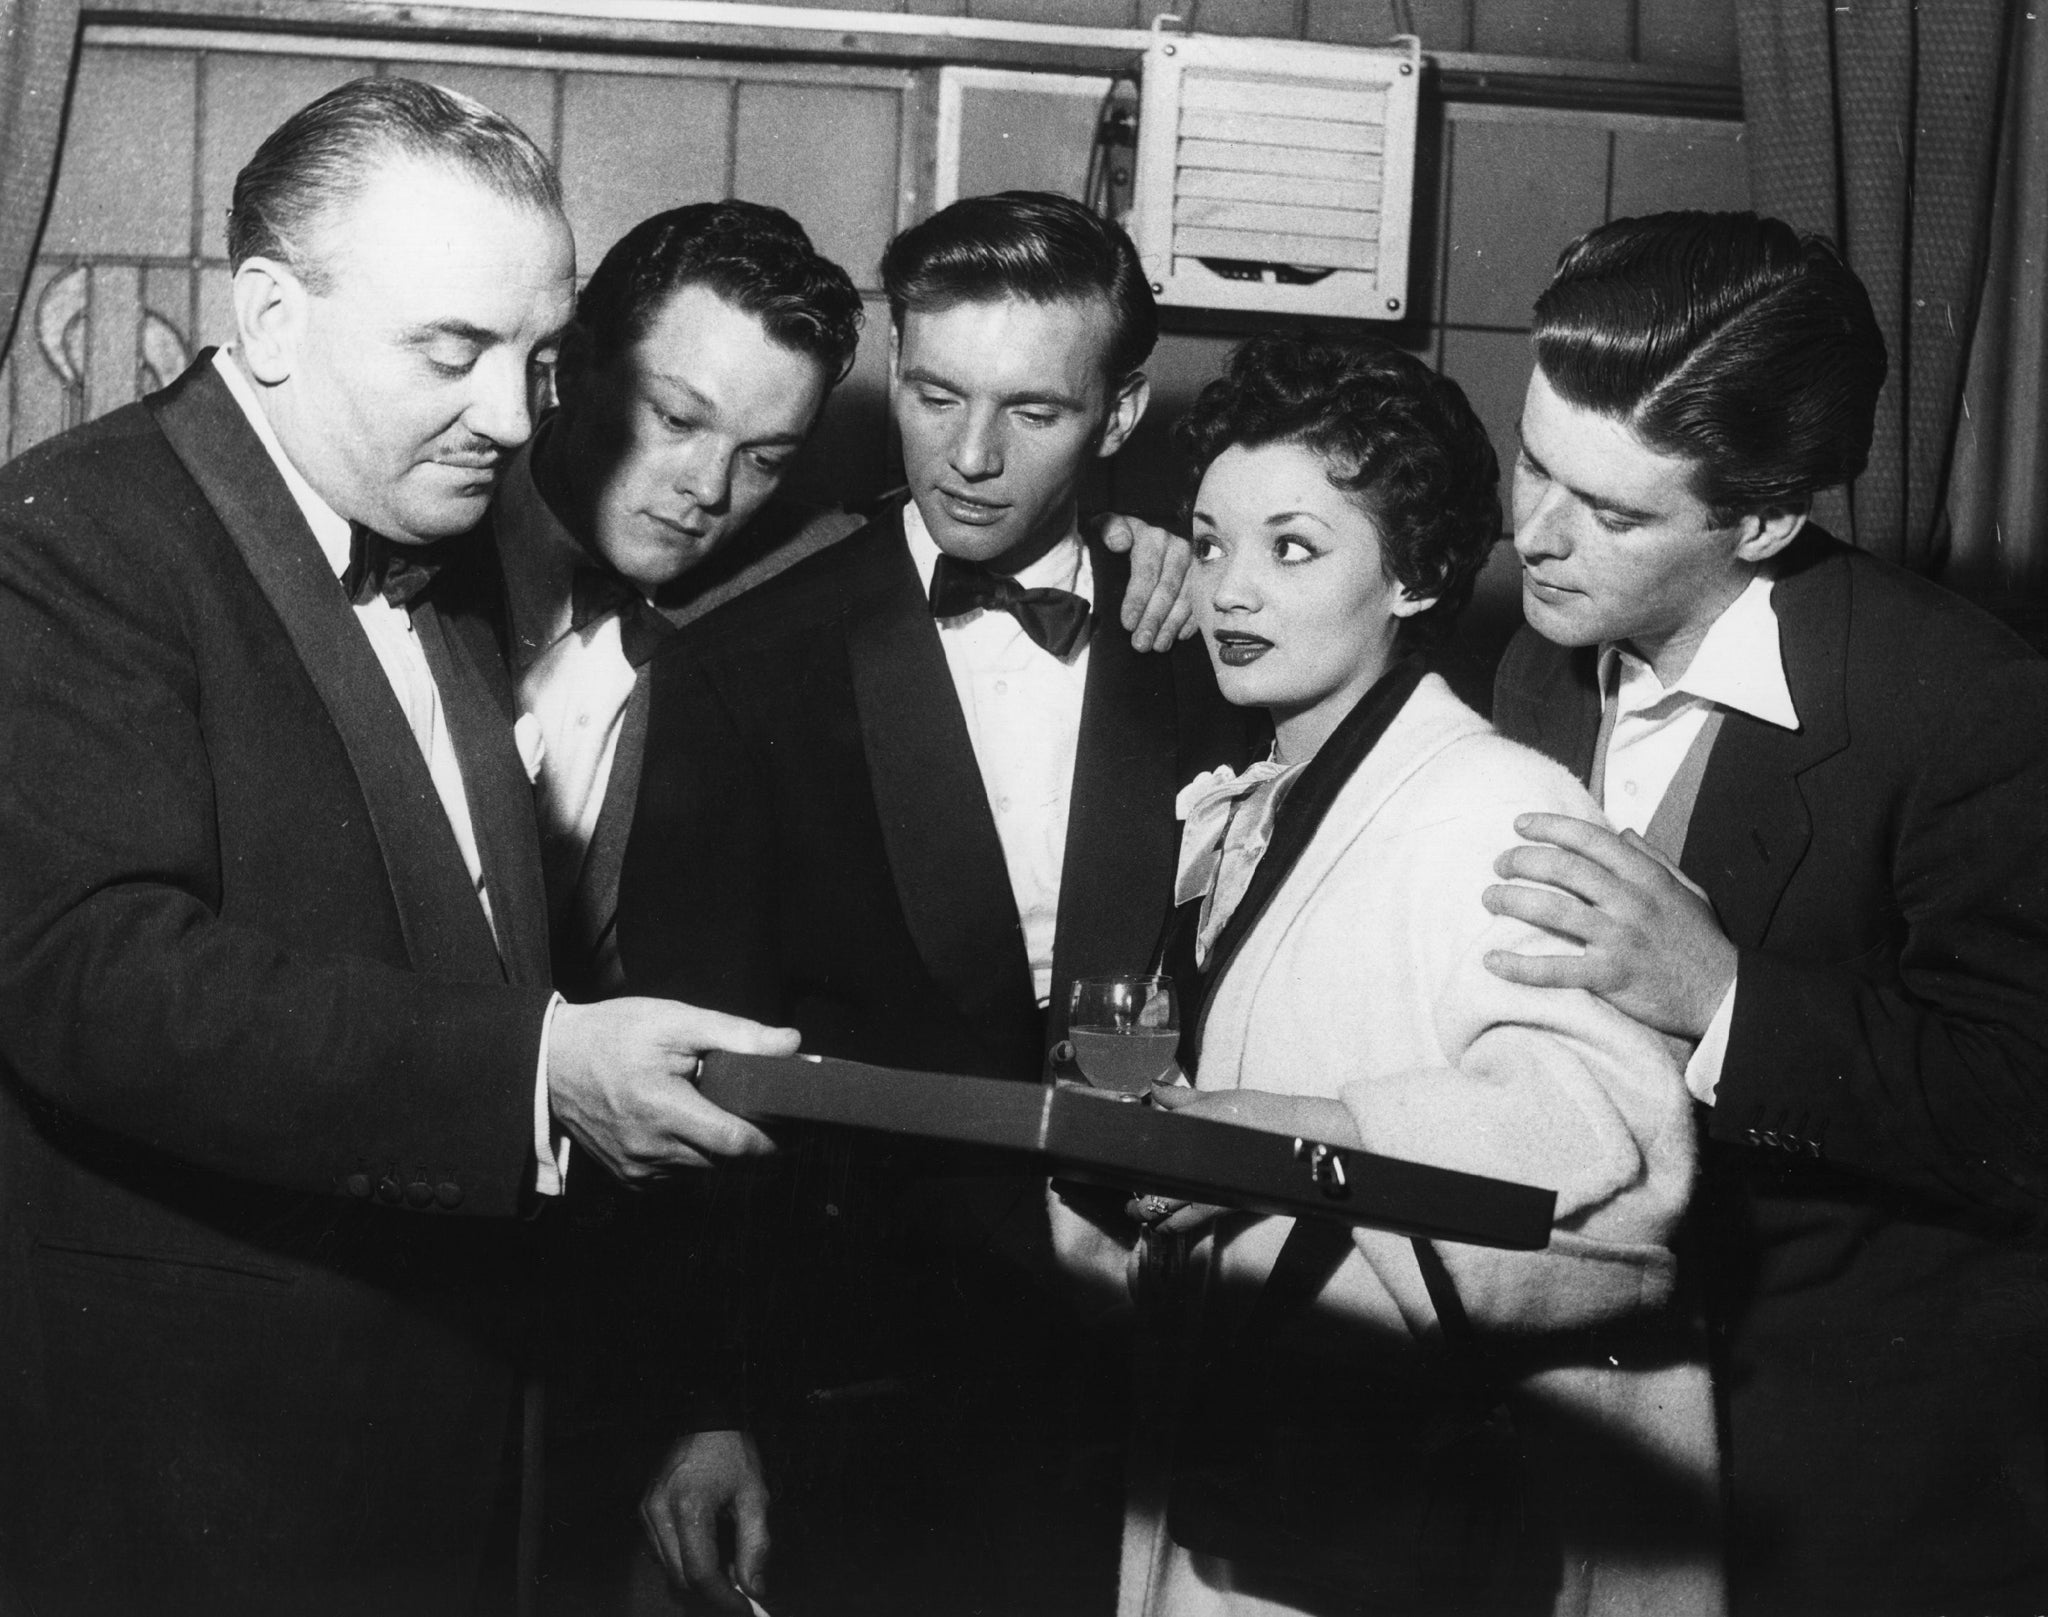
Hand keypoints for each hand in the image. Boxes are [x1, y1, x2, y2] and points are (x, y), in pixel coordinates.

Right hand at [548, 997, 795, 1179]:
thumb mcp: (676, 1021)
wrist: (551, 1062)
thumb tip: (793, 1044)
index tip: (794, 1126)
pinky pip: (678, 1177)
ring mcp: (636, 1169)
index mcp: (662, 1109)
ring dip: (722, 1151)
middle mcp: (649, 1149)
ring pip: (704, 1172)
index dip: (773, 1140)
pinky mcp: (627, 1178)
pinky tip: (690, 1128)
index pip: (735, 1143)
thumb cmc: (615, 1034)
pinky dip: (693, 1158)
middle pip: (725, 1163)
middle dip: (753, 1144)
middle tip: (769, 1116)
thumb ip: (738, 1034)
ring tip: (725, 1114)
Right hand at [640, 1428, 770, 1613]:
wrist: (704, 1417)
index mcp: (690, 1507)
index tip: (745, 1607)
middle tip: (739, 1584)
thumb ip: (756, 1545)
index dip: (724, 1598)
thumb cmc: (732, 1452)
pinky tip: (706, 1546)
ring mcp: (648, 1511)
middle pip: (681, 1577)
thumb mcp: (754, 1495)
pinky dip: (684, 1559)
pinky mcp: (644, 1509)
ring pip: (669, 1568)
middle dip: (712, 1589)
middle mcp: (660, 1512)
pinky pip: (661, 1551)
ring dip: (697, 1576)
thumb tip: (754, 1589)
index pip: (701, 1573)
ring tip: (726, 1561)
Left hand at [1093, 511, 1195, 650]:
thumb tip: (1118, 542)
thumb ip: (1109, 529)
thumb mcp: (1109, 525)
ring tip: (1157, 646)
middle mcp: (1177, 548)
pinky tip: (1179, 637)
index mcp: (1152, 537)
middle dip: (1153, 620)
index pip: (1146, 572)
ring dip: (1171, 625)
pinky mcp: (1204, 577)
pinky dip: (1191, 621)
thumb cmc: (1120, 534)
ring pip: (1185, 598)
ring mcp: (1195, 563)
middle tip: (1141, 644)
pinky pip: (1200, 601)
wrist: (1144, 532)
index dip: (1137, 599)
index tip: (1127, 623)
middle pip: (1167, 590)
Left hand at [1137, 1082, 1362, 1235]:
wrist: (1299, 1138)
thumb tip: (1153, 1089)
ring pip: (1163, 1210)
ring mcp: (1207, 1187)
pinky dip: (1171, 1224)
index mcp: (1190, 1127)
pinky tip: (1164, 1222)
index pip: (1147, 1143)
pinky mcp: (1222, 1206)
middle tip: (1125, 1193)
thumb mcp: (1219, 1098)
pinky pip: (1187, 1222)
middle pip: (1149, 1184)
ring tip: (1138, 1210)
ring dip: (1148, 1212)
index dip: (1127, 1156)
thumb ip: (1181, 1097)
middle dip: (1133, 1191)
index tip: (1118, 1159)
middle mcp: (1194, 1162)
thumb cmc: (1259, 1113)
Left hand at [1481, 812, 1736, 1039]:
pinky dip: (1520, 967)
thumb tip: (1622, 833)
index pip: (1590, 839)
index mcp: (1647, 877)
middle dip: (1522, 860)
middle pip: (1564, 869)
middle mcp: (1630, 902)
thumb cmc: (1701, 941)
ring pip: (1554, 911)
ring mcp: (1619, 939)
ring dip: (1513, 901)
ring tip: (1489, 897)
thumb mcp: (1687, 890)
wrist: (1723, 994)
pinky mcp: (1610, 976)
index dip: (1550, 827)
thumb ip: (1653, 859)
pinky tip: (1492, 961)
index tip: (1520, 824)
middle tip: (1499, 863)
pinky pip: (1556, 969)